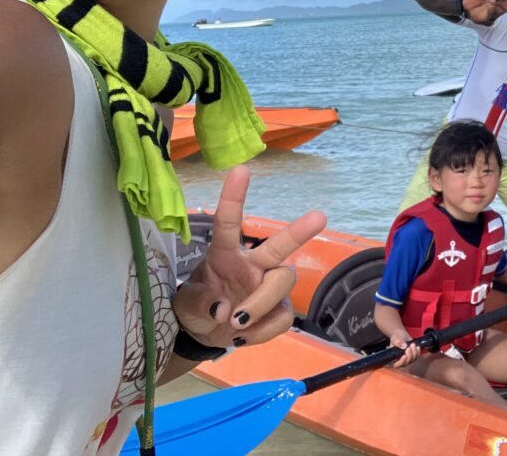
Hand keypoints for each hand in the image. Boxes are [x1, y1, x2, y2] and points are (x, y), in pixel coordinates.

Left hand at [173, 165, 326, 349]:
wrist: (207, 335)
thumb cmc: (199, 306)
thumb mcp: (186, 305)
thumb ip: (200, 304)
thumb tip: (223, 309)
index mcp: (225, 254)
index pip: (229, 223)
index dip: (233, 197)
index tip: (241, 170)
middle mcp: (253, 264)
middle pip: (278, 246)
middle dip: (298, 231)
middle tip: (319, 216)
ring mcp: (268, 286)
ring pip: (281, 284)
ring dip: (260, 304)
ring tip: (236, 324)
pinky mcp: (278, 310)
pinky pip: (280, 319)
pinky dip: (261, 332)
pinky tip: (242, 336)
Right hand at [388, 330, 419, 367]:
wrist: (402, 336)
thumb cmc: (396, 338)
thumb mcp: (395, 338)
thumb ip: (398, 342)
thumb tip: (404, 346)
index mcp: (393, 358)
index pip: (396, 365)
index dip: (401, 362)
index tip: (404, 355)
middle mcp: (400, 361)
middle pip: (406, 363)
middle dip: (409, 355)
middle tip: (409, 347)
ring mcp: (406, 359)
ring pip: (412, 360)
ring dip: (414, 352)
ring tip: (412, 344)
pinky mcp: (412, 357)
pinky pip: (416, 357)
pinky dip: (418, 352)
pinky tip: (417, 347)